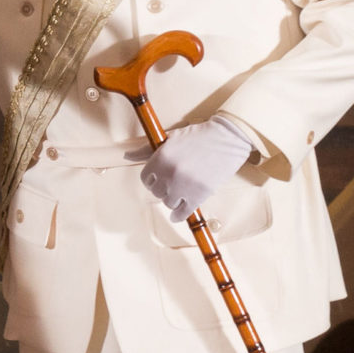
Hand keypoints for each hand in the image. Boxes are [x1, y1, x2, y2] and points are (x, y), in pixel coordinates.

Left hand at [135, 117, 260, 221]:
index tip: (157, 179)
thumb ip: (146, 150)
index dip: (151, 179)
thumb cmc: (197, 137)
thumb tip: (126, 155)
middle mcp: (170, 173)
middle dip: (162, 189)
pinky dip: (179, 216)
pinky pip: (183, 212)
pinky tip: (177, 215)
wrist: (226, 139)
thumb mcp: (169, 139)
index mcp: (160, 158)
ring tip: (179, 194)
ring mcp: (184, 185)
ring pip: (169, 203)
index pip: (146, 179)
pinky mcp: (200, 194)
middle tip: (172, 184)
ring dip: (173, 199)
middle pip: (156, 192)